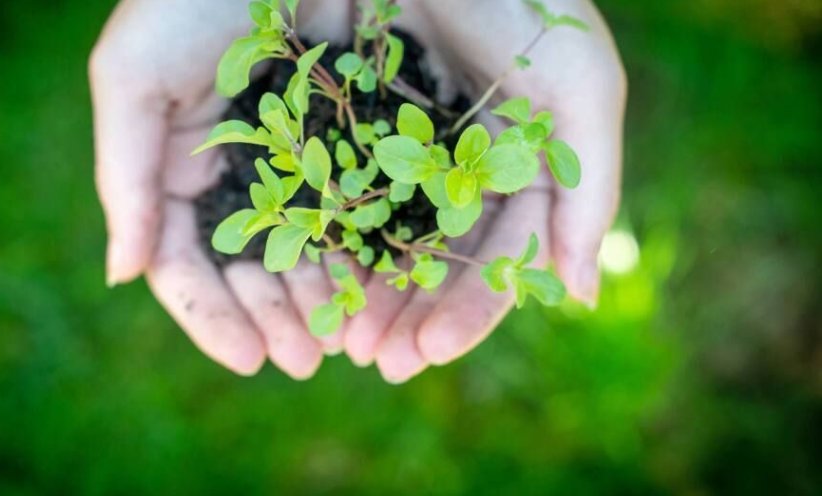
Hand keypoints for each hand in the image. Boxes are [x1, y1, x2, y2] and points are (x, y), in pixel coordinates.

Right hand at [89, 0, 355, 378]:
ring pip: (310, 248)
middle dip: (277, 317)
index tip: (245, 359)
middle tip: (305, 361)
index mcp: (179, 169)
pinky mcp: (351, 138)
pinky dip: (367, 250)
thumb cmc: (186, 0)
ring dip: (323, 298)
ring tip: (345, 340)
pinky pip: (360, 205)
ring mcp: (297, 160)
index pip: (188, 263)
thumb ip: (126, 178)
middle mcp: (238, 175)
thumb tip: (121, 276)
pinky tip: (381, 287)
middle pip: (254, 268)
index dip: (212, 315)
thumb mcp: (134, 80)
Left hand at [341, 0, 626, 381]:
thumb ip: (589, 192)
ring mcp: (407, 147)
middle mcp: (463, 167)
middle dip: (411, 313)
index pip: (499, 257)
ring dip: (366, 290)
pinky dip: (327, 235)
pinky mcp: (355, 123)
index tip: (433, 352)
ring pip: (385, 234)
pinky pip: (339, 189)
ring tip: (342, 339)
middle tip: (378, 363)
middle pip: (438, 259)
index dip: (469, 310)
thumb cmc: (528, 0)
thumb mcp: (582, 88)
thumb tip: (580, 296)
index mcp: (520, 168)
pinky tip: (307, 276)